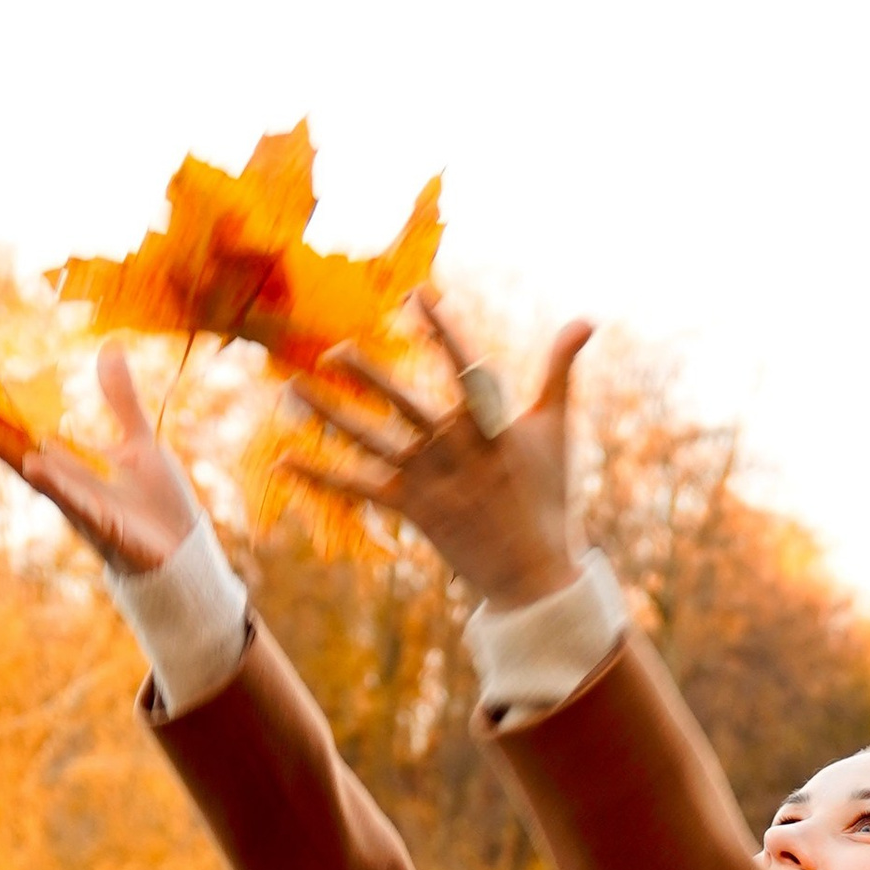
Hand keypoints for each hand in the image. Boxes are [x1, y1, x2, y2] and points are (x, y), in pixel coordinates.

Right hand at [0, 341, 198, 576]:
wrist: (183, 552)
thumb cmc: (155, 506)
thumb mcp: (138, 441)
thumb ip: (119, 398)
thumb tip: (110, 347)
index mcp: (64, 455)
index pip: (12, 416)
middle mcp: (59, 477)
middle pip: (4, 436)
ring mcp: (76, 501)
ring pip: (28, 468)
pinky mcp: (103, 524)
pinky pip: (73, 501)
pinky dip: (54, 484)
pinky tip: (33, 465)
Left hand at [282, 292, 593, 608]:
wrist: (533, 575)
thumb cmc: (547, 495)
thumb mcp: (556, 428)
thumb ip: (561, 368)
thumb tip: (587, 318)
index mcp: (490, 423)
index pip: (462, 363)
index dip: (439, 327)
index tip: (416, 294)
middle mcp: (455, 449)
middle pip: (404, 404)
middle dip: (369, 375)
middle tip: (336, 349)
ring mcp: (430, 481)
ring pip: (371, 441)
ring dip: (329, 414)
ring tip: (293, 386)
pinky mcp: (412, 510)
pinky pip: (358, 488)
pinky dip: (320, 474)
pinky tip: (283, 459)